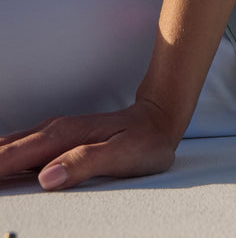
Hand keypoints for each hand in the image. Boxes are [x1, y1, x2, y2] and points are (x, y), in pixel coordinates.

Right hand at [0, 99, 178, 190]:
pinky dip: (6, 156)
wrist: (160, 119)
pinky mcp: (60, 140)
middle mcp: (55, 130)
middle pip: (7, 148)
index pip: (17, 155)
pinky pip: (23, 148)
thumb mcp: (123, 155)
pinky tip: (1, 164)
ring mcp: (56, 133)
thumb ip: (85, 163)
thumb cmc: (145, 140)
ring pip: (13, 146)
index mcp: (65, 135)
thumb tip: (47, 177)